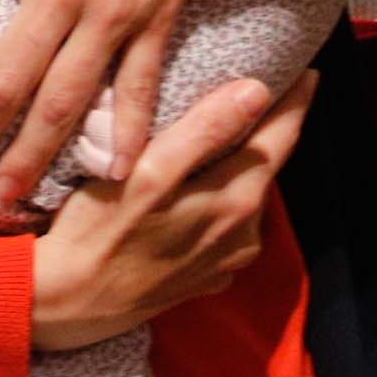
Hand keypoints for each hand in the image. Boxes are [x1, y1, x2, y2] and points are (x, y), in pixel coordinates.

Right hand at [30, 74, 315, 351]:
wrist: (68, 305)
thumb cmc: (98, 230)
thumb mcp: (148, 171)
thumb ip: (205, 131)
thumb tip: (258, 91)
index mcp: (237, 199)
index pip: (282, 138)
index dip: (296, 100)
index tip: (308, 71)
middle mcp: (244, 233)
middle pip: (267, 166)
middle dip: (270, 129)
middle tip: (267, 90)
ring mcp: (227, 260)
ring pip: (248, 197)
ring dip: (244, 165)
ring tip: (228, 133)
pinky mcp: (206, 277)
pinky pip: (228, 227)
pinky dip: (223, 200)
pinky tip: (200, 189)